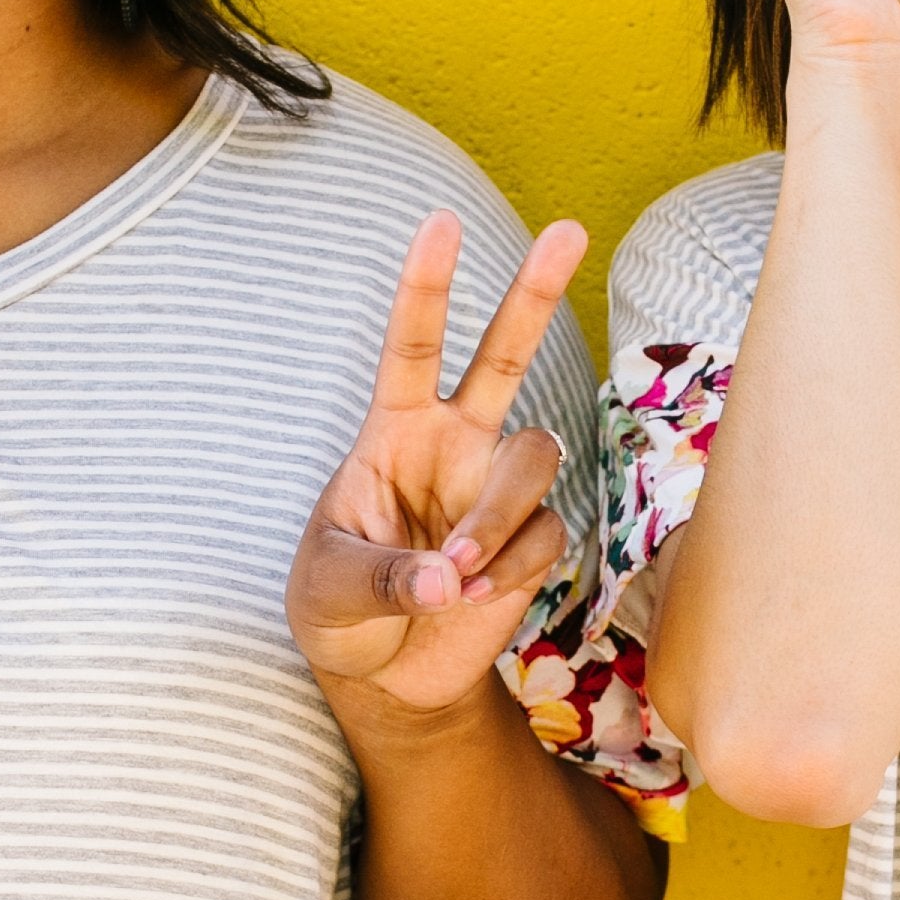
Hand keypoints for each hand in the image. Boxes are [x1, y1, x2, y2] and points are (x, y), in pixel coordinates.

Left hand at [288, 210, 586, 718]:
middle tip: (569, 227)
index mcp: (392, 433)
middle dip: (535, 293)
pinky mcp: (532, 540)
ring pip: (535, 457)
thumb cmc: (337, 612)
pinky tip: (475, 597)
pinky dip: (512, 568)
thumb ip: (385, 579)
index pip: (412, 348)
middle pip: (504, 355)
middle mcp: (454, 446)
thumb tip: (448, 576)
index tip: (442, 223)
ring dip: (500, 512)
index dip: (427, 287)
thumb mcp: (330, 593)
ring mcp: (495, 489)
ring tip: (457, 570)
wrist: (383, 676)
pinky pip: (548, 533)